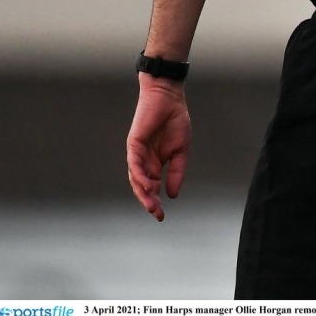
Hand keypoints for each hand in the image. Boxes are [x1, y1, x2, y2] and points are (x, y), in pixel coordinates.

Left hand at [126, 75, 191, 220]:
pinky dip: (140, 175)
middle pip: (142, 187)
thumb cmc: (175, 121)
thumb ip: (177, 172)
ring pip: (136, 178)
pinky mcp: (133, 145)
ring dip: (143, 192)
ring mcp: (137, 154)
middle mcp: (143, 162)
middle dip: (149, 201)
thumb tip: (173, 194)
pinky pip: (134, 164)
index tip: (162, 216)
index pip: (152, 187)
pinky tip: (148, 184)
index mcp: (155, 164)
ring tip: (152, 203)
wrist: (169, 99)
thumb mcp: (181, 150)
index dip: (156, 201)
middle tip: (156, 213)